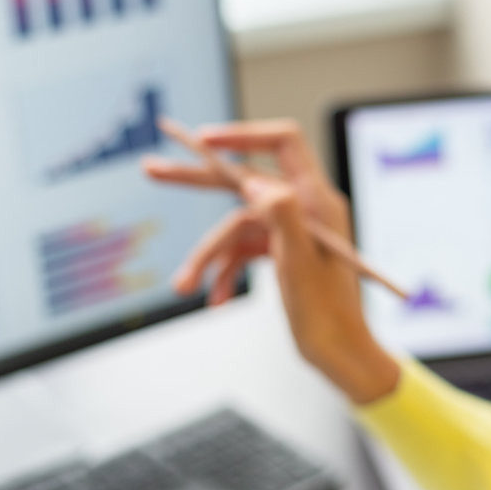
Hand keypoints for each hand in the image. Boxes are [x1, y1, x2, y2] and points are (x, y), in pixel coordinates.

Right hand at [143, 120, 398, 403]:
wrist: (339, 354)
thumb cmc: (329, 314)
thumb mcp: (301, 264)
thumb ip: (281, 215)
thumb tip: (254, 182)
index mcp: (316, 201)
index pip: (283, 143)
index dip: (242, 135)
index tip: (203, 141)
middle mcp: (303, 208)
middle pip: (243, 180)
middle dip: (197, 181)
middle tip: (151, 170)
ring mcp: (289, 230)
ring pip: (234, 227)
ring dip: (207, 257)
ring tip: (184, 286)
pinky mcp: (279, 252)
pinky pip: (240, 251)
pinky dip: (224, 272)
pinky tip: (215, 299)